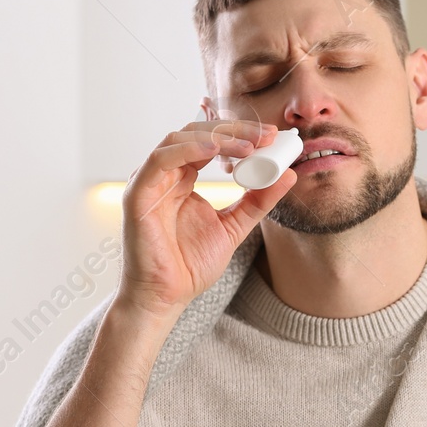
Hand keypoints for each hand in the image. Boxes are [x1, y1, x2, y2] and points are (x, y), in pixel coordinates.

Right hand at [115, 121, 297, 316]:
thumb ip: (258, 201)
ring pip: (179, 139)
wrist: (167, 297)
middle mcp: (166, 174)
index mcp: (184, 178)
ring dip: (217, 137)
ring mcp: (150, 181)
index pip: (211, 141)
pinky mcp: (137, 193)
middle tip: (266, 135)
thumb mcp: (235, 226)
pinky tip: (214, 149)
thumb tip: (288, 174)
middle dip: (235, 129)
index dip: (242, 133)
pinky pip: (160, 160)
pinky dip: (188, 149)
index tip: (273, 136)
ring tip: (249, 146)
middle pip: (197, 133)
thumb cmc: (190, 265)